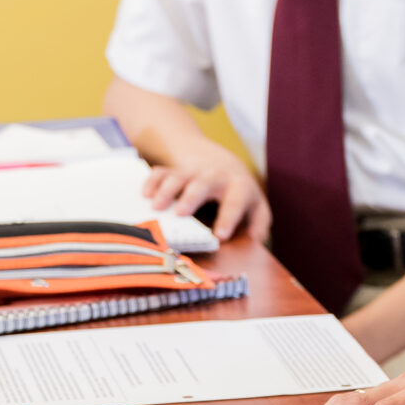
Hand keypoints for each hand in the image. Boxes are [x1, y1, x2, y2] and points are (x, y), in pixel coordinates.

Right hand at [140, 154, 269, 243]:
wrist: (221, 162)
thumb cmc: (238, 193)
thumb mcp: (256, 206)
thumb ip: (259, 224)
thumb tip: (256, 242)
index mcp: (238, 186)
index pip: (236, 201)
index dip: (228, 217)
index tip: (219, 235)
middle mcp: (216, 176)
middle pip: (204, 182)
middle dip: (192, 197)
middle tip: (180, 213)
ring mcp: (194, 170)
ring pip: (180, 175)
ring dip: (168, 189)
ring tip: (156, 207)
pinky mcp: (176, 169)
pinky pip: (162, 171)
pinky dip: (153, 182)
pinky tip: (145, 194)